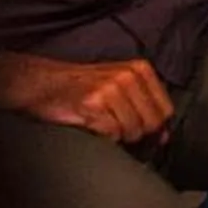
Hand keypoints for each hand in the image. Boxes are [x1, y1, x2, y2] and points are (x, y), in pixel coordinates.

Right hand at [0, 52, 175, 144]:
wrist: (42, 84)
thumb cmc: (82, 89)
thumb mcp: (119, 88)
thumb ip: (145, 107)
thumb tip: (165, 136)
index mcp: (140, 70)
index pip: (165, 111)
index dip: (155, 129)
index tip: (139, 132)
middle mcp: (128, 76)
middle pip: (151, 124)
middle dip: (135, 135)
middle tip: (114, 127)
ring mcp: (110, 89)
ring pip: (131, 131)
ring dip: (116, 136)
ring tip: (100, 123)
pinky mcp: (92, 104)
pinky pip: (111, 134)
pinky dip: (101, 137)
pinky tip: (89, 125)